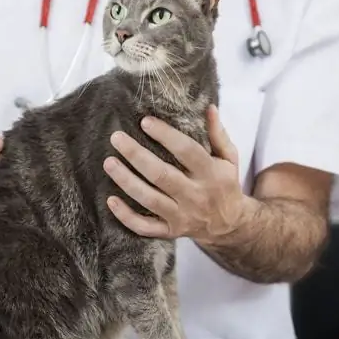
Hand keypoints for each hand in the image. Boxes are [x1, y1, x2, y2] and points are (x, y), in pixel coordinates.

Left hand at [103, 105, 244, 242]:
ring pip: (149, 200)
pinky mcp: (171, 231)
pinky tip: (110, 200)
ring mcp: (182, 216)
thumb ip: (218, 134)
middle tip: (116, 138)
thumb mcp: (229, 158)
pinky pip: (145, 228)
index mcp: (211, 174)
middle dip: (136, 155)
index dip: (165, 135)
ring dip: (126, 181)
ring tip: (108, 163)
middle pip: (161, 175)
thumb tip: (209, 107)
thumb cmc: (225, 184)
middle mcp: (195, 196)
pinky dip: (126, 217)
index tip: (145, 121)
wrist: (230, 225)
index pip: (187, 151)